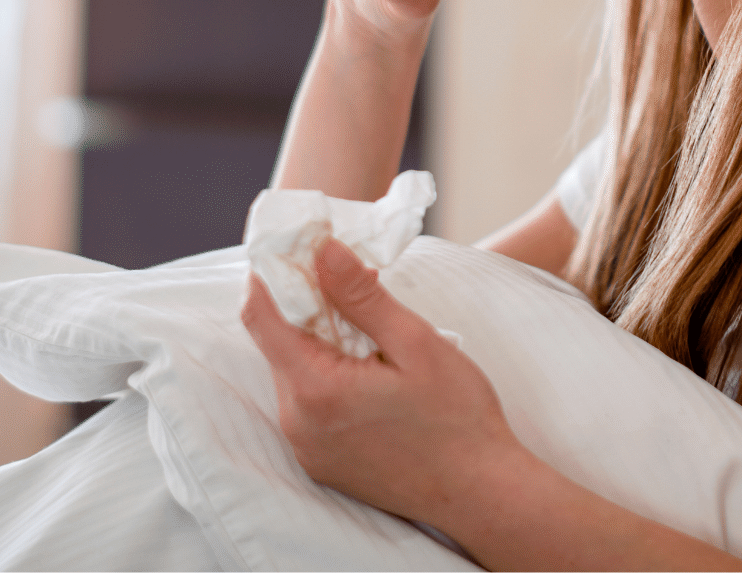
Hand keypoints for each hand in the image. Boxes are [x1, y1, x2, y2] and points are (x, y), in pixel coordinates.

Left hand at [241, 239, 532, 529]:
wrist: (480, 491)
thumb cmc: (458, 417)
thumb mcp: (416, 343)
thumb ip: (362, 296)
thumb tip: (323, 250)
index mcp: (316, 389)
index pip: (261, 316)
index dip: (271, 274)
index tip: (298, 248)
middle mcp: (297, 423)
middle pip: (276, 344)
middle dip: (304, 307)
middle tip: (349, 282)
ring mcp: (305, 448)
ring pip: (293, 373)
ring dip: (318, 343)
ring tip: (371, 333)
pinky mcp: (319, 462)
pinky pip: (307, 405)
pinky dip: (327, 377)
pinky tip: (371, 372)